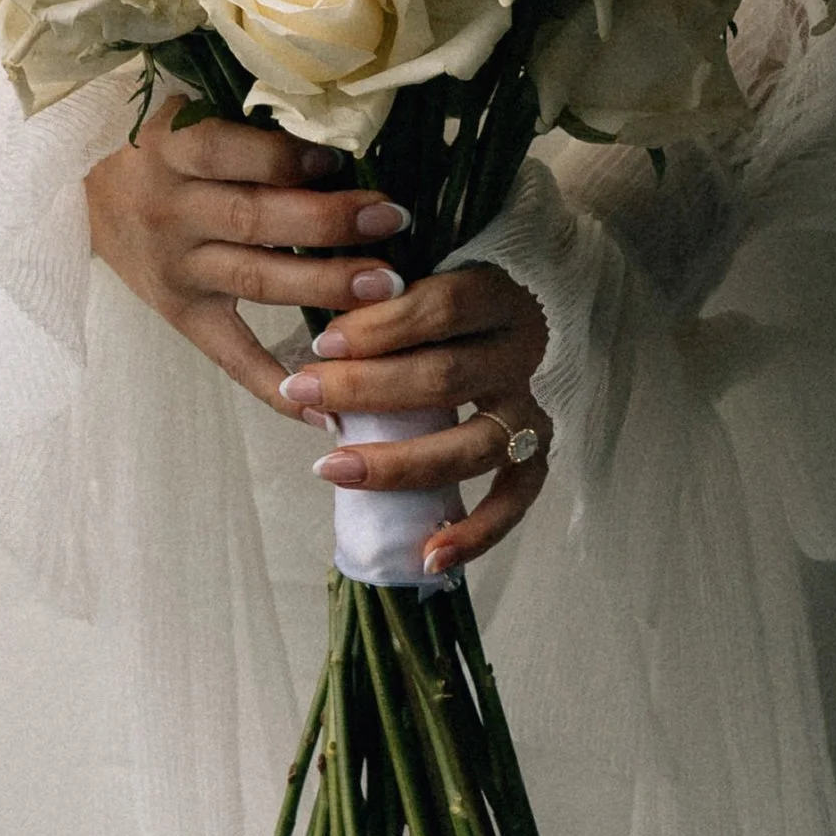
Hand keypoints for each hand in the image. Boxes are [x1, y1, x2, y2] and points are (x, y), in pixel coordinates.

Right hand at [86, 101, 411, 416]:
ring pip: (255, 279)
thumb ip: (251, 125)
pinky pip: (230, 356)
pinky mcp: (182, 314)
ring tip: (386, 287)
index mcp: (172, 149)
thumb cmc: (163, 144)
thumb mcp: (189, 115)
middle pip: (252, 218)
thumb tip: (346, 136)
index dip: (283, 157)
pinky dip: (276, 385)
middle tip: (391, 221)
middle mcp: (171, 211)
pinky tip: (326, 409)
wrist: (87, 191)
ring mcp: (177, 269)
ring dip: (324, 284)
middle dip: (327, 222)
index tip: (338, 159)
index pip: (226, 151)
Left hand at [276, 269, 551, 578]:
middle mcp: (520, 351)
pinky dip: (477, 532)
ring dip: (400, 464)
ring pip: (477, 444)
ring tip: (332, 470)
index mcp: (495, 296)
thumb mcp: (413, 280)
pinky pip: (516, 497)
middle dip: (364, 389)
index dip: (379, 328)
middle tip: (300, 392)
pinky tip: (429, 555)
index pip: (441, 309)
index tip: (320, 344)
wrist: (506, 318)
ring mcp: (529, 405)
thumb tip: (312, 350)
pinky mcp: (535, 451)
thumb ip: (374, 301)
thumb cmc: (438, 303)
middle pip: (447, 377)